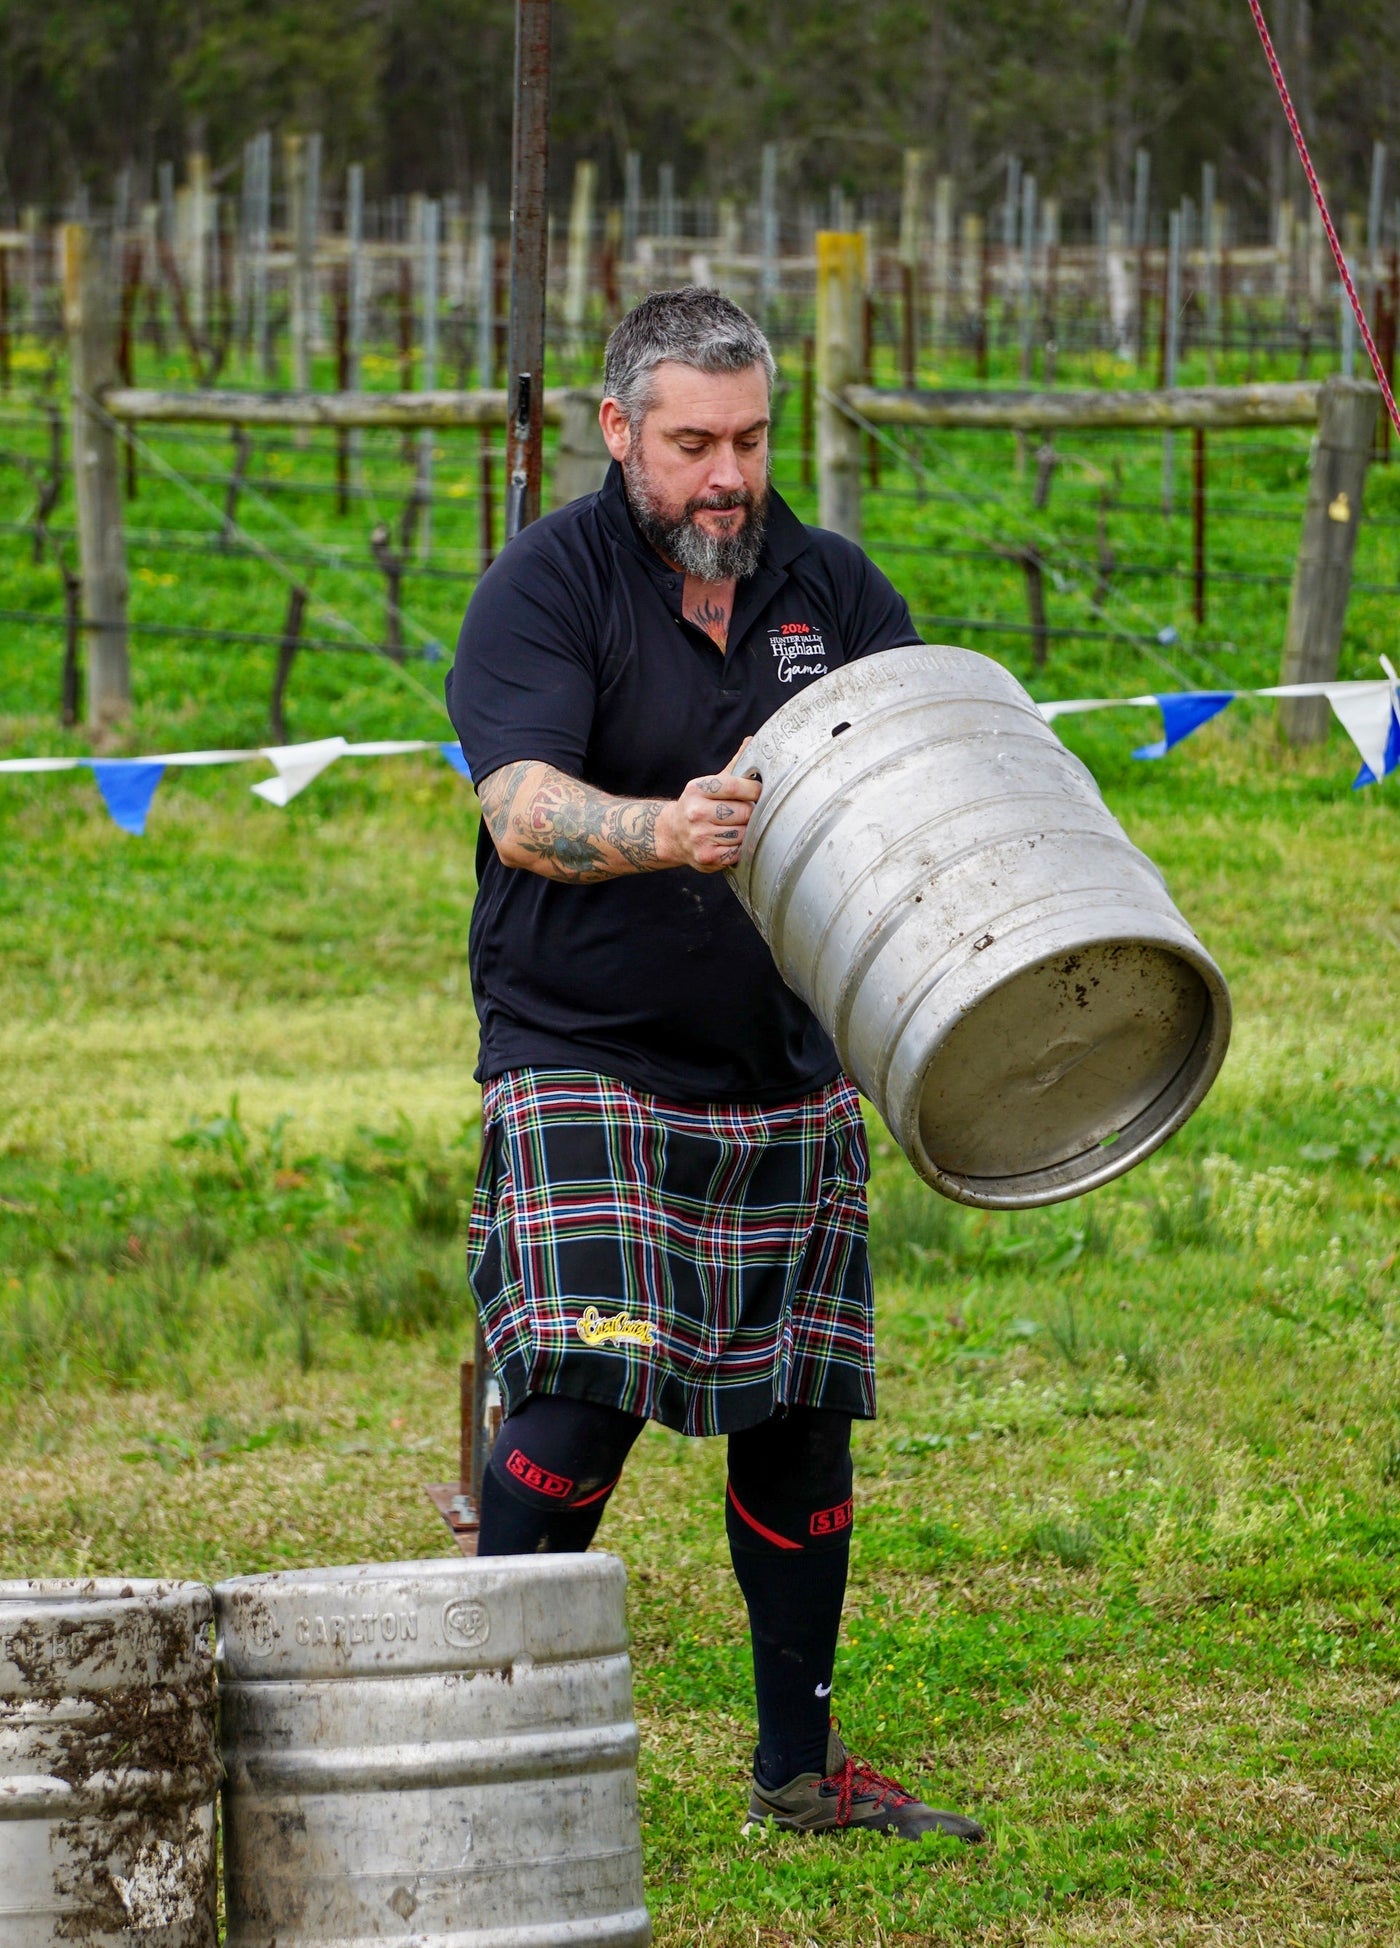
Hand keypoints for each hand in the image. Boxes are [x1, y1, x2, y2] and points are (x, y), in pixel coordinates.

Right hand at [657, 739, 761, 873]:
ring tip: (738, 828)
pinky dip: (741, 848)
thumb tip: (752, 741)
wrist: (673, 834)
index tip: (758, 792)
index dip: (755, 790)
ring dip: (747, 832)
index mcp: (697, 789)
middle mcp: (696, 812)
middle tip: (747, 813)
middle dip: (751, 813)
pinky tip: (732, 842)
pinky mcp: (707, 856)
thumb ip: (734, 765)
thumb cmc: (699, 805)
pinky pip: (738, 852)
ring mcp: (700, 836)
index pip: (737, 786)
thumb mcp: (710, 783)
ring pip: (743, 833)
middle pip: (744, 812)